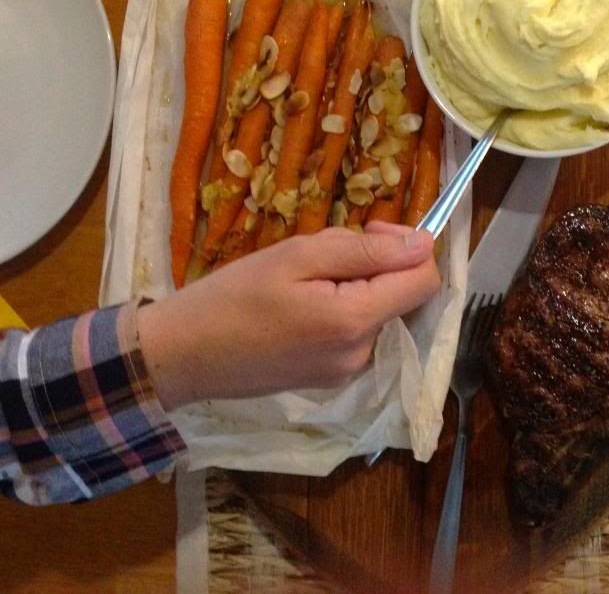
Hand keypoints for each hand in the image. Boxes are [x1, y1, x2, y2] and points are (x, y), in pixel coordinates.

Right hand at [138, 222, 440, 408]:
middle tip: (319, 252)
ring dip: (353, 285)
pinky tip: (298, 304)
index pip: (425, 280)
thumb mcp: (297, 257)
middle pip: (401, 294)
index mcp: (356, 321)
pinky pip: (356, 331)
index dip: (407, 246)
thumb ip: (365, 251)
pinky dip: (340, 308)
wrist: (183, 355)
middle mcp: (363, 353)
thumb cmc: (233, 296)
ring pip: (377, 310)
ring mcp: (347, 371)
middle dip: (373, 264)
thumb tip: (424, 243)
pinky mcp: (330, 378)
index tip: (366, 230)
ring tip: (300, 280)